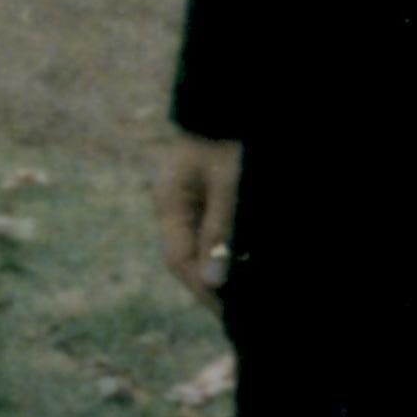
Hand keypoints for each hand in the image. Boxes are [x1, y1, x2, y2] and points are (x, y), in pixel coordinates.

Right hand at [154, 134, 242, 307]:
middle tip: (242, 311)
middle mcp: (174, 207)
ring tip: (247, 295)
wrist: (231, 103)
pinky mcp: (207, 199)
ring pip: (201, 248)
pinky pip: (212, 234)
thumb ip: (220, 231)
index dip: (203, 289)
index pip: (179, 260)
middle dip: (213, 285)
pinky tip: (246, 264)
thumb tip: (213, 282)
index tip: (229, 313)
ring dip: (221, 270)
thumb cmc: (228, 140)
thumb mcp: (228, 186)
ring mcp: (189, 202)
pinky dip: (227, 251)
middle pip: (188, 258)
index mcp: (169, 203)